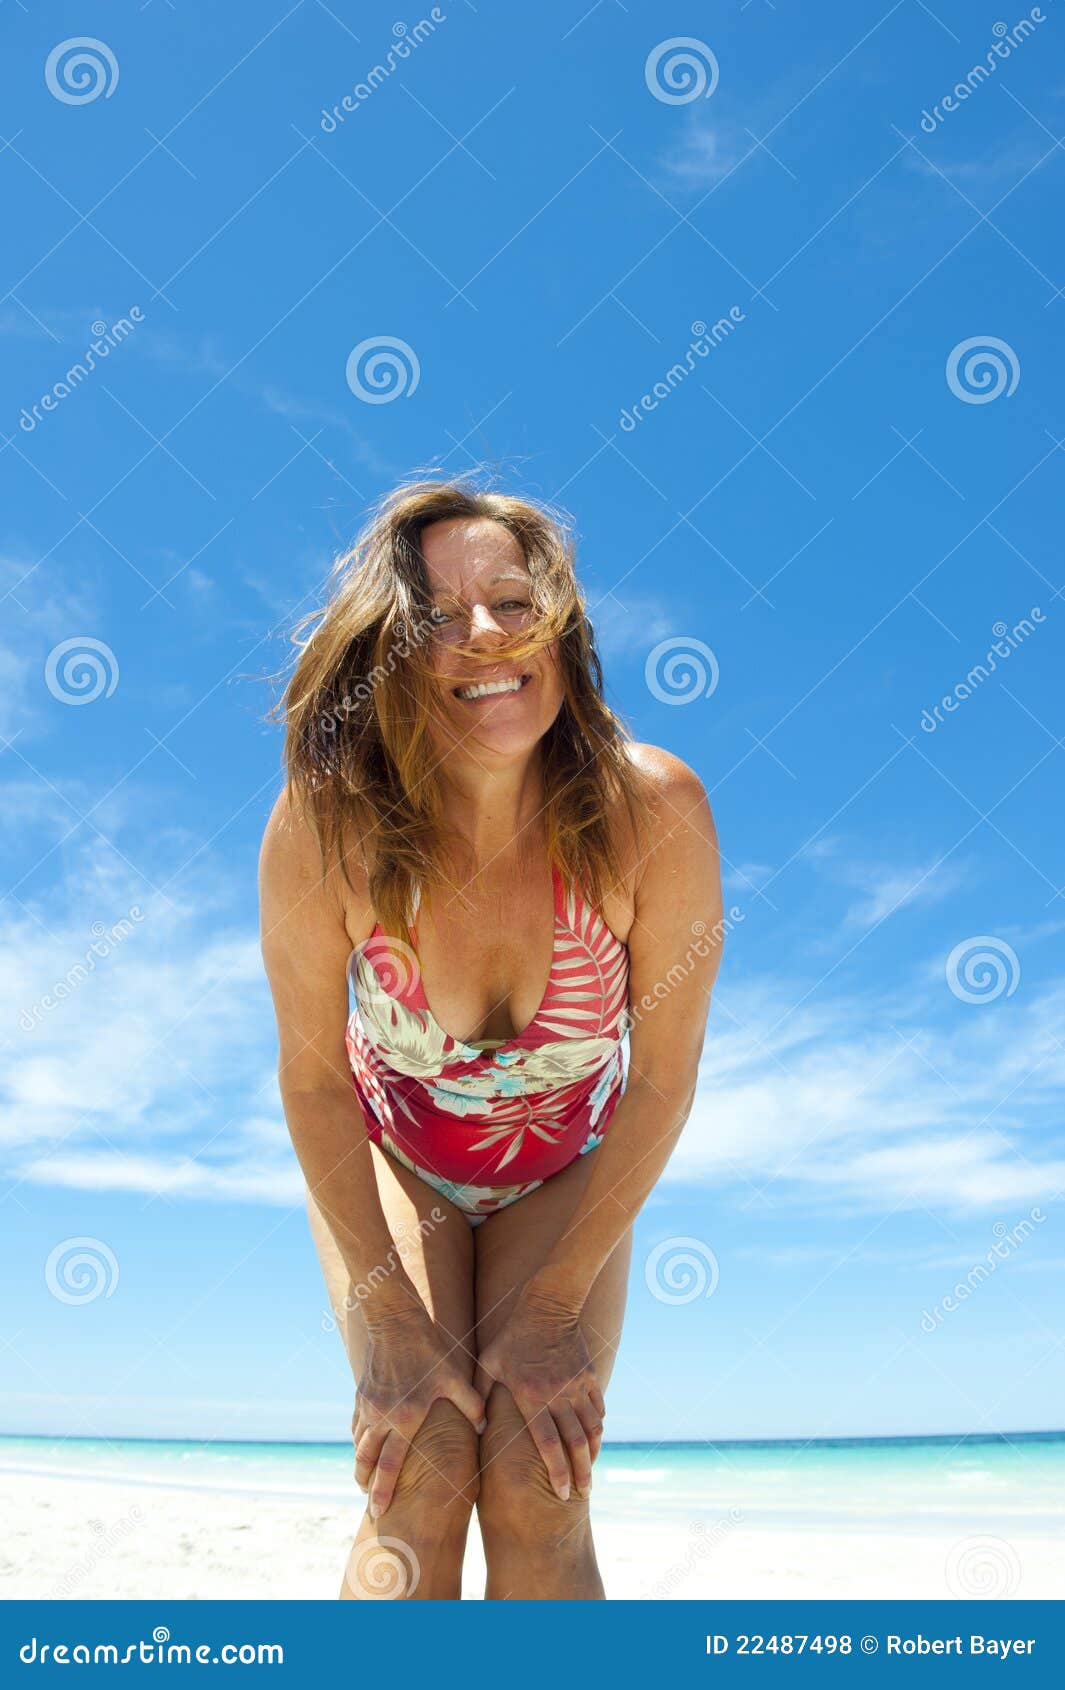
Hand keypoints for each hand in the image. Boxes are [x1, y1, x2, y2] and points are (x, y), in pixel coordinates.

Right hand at [353, 1305, 485, 1518]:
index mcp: (405, 1418)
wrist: (395, 1321)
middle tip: (370, 1507)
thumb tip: (485, 1426)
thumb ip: (471, 1404)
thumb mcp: (454, 1376)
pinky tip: (363, 1447)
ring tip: (363, 1481)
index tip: (378, 1512)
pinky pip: (357, 1425)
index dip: (383, 1490)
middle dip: (366, 1485)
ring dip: (361, 1465)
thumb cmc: (428, 1349)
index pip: (390, 1464)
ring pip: (359, 1444)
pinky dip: (359, 1440)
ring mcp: (368, 1406)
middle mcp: (382, 1416)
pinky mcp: (362, 1394)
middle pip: (367, 1460)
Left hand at [477, 1285, 605, 1501]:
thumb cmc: (512, 1336)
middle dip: (581, 1472)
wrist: (548, 1305)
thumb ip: (481, 1396)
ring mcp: (577, 1385)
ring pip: (592, 1428)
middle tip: (583, 1493)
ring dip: (593, 1454)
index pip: (548, 1443)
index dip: (557, 1472)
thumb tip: (476, 1430)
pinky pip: (598, 1408)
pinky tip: (594, 1439)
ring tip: (590, 1473)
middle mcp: (558, 1395)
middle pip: (576, 1443)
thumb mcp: (490, 1362)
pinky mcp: (589, 1376)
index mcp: (532, 1396)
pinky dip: (598, 1426)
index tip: (562, 1493)